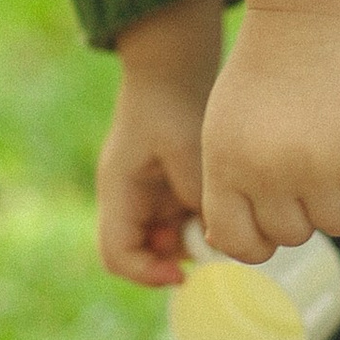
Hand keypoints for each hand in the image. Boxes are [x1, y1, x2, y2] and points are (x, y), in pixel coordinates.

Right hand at [98, 0, 222, 284]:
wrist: (173, 66)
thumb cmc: (172, 101)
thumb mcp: (184, 147)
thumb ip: (195, 192)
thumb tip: (211, 236)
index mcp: (119, 191)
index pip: (116, 254)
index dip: (146, 273)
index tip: (183, 273)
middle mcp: (128, 199)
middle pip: (141, 254)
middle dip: (175, 259)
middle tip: (211, 246)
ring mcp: (148, 196)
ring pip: (165, 241)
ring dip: (191, 241)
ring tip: (219, 221)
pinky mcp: (168, 189)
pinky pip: (181, 222)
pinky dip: (201, 224)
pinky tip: (222, 206)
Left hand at [202, 5, 339, 262]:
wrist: (315, 6)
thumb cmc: (272, 68)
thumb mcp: (228, 125)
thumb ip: (227, 187)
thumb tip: (228, 245)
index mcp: (225, 165)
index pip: (242, 244)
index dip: (264, 235)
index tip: (281, 205)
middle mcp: (267, 171)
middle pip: (297, 234)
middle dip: (308, 204)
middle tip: (316, 150)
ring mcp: (319, 164)